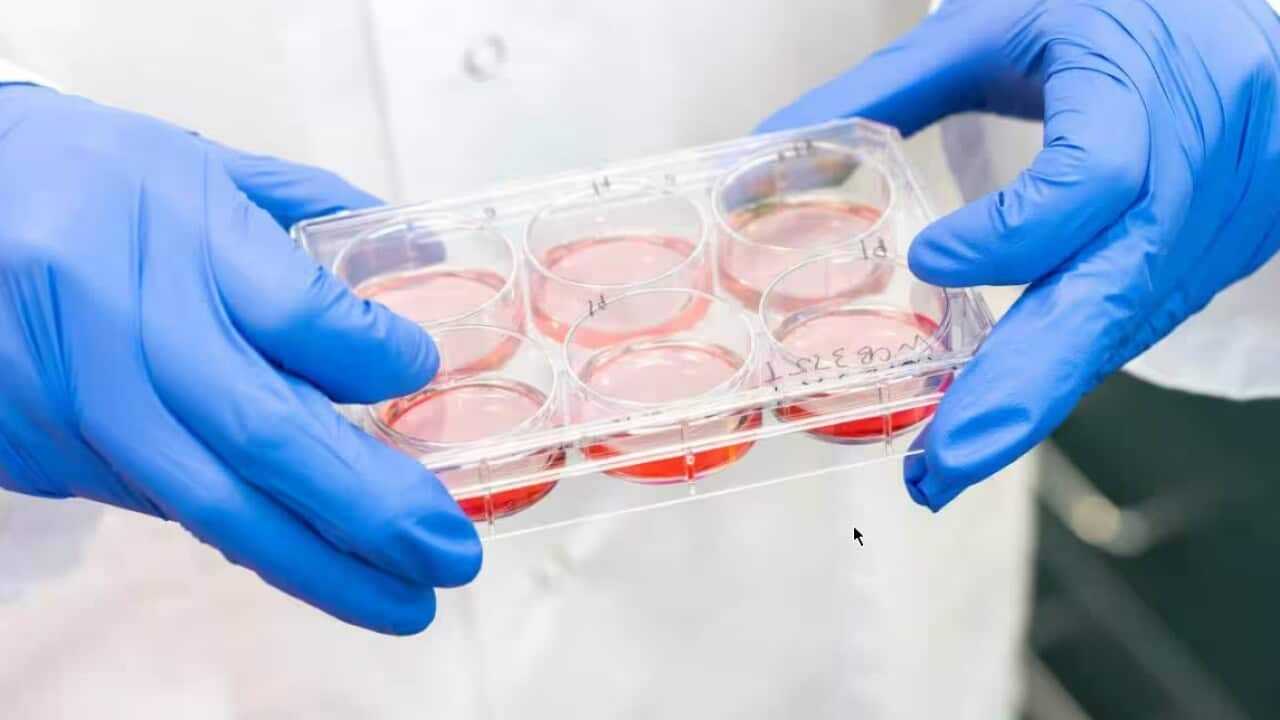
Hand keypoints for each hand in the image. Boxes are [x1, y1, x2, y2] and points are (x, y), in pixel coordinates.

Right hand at [0, 85, 481, 632]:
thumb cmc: (86, 178)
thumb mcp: (203, 164)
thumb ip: (315, 209)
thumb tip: (422, 259)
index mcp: (176, 232)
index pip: (302, 320)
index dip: (377, 360)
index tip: (424, 373)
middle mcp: (126, 328)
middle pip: (268, 437)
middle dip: (372, 511)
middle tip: (451, 555)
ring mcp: (79, 403)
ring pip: (211, 505)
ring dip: (318, 566)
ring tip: (402, 600)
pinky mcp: (44, 452)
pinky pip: (162, 506)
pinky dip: (245, 536)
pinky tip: (308, 556)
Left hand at [760, 0, 1279, 508]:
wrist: (1247, 15)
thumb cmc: (1121, 8)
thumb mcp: (1001, 23)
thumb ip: (887, 90)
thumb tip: (771, 151)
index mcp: (1145, 87)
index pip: (1096, 178)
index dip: (1014, 233)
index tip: (928, 261)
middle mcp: (1198, 169)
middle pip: (1117, 294)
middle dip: (1021, 390)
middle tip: (941, 459)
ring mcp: (1217, 225)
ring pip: (1123, 328)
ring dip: (1031, 401)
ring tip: (945, 461)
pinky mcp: (1212, 258)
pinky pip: (1132, 324)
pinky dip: (1063, 366)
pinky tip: (1002, 404)